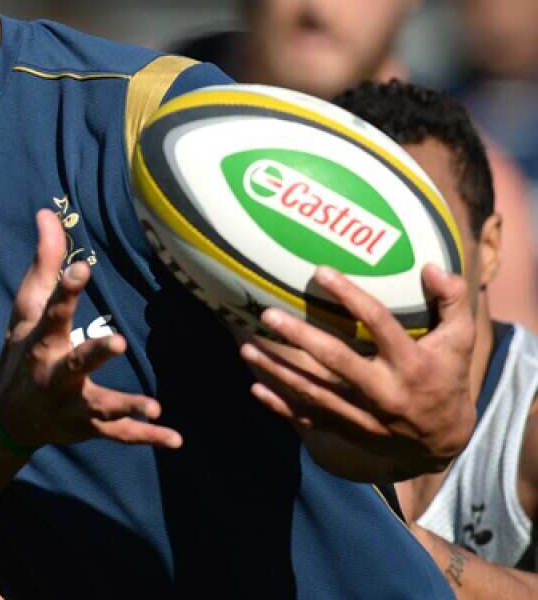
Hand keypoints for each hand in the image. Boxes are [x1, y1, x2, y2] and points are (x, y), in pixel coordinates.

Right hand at [0, 210, 182, 449]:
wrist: (6, 416)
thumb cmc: (22, 350)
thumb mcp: (27, 309)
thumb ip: (44, 263)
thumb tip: (47, 213)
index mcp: (40, 342)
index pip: (52, 312)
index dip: (66, 290)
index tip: (81, 268)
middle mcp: (53, 376)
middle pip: (74, 364)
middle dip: (95, 354)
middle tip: (119, 342)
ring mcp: (69, 406)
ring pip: (99, 408)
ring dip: (125, 406)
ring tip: (154, 406)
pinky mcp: (86, 428)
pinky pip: (117, 435)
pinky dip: (145, 438)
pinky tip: (175, 439)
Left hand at [239, 264, 475, 477]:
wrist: (442, 441)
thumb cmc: (447, 377)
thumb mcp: (461, 340)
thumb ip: (453, 300)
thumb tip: (432, 266)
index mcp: (412, 364)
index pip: (379, 323)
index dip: (350, 296)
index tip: (321, 271)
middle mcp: (384, 391)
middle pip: (337, 361)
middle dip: (300, 337)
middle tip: (268, 314)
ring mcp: (363, 415)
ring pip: (314, 393)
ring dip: (278, 371)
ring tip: (247, 347)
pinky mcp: (347, 430)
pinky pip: (308, 419)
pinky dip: (280, 406)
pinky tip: (255, 387)